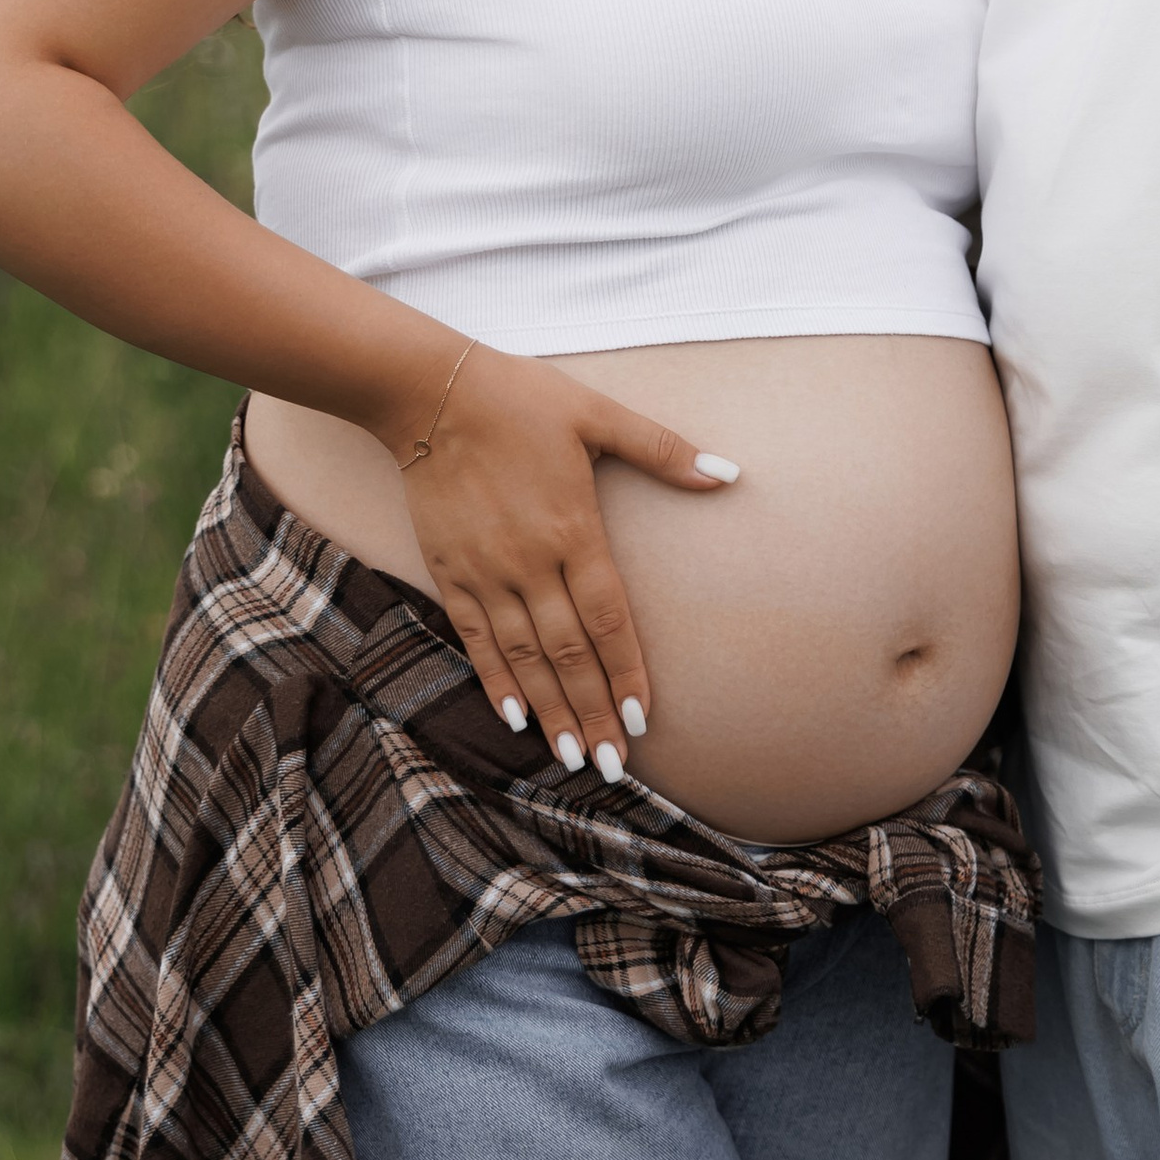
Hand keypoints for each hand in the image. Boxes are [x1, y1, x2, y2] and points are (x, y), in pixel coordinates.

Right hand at [388, 349, 733, 777]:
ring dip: (550, 711)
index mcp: (573, 530)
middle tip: (613, 765)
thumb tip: (729, 471)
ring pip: (523, 658)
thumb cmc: (521, 400)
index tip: (643, 720)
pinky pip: (475, 638)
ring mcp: (485, 573)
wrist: (429, 394)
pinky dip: (495, 680)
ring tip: (571, 758)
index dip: (626, 672)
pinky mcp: (449, 572)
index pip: (608, 619)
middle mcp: (530, 563)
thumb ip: (662, 450)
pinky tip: (514, 717)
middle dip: (592, 712)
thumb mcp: (598, 413)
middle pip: (568, 654)